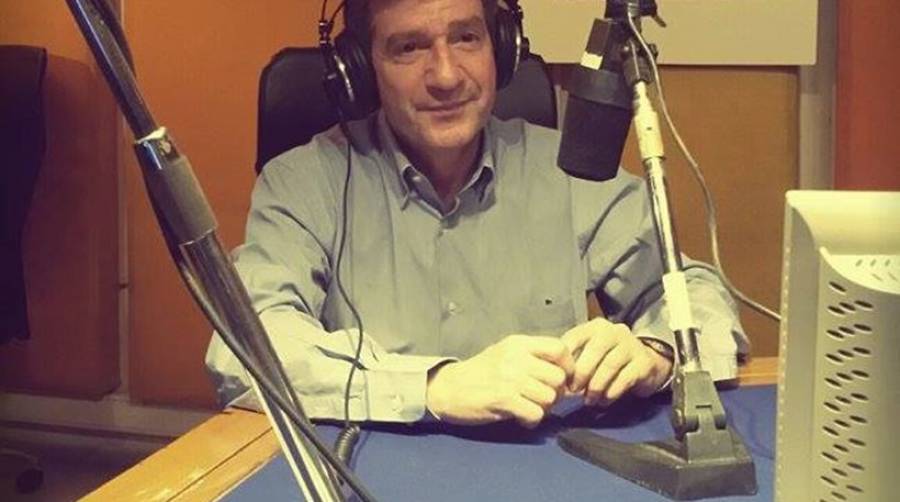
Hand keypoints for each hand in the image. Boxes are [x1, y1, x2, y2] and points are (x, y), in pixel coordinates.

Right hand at [426, 335, 574, 427]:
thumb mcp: (506, 353)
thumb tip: (564, 371)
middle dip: (556, 392)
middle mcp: (516, 357)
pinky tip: (521, 418)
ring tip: (529, 408)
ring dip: (543, 408)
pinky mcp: (503, 399)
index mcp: (518, 343)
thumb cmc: (480, 373)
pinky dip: (531, 420)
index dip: (568, 366)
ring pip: (549, 397)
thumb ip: (532, 357)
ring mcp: (510, 378)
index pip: (559, 348)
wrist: (447, 388)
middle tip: (542, 399)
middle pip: (558, 377)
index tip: (561, 379)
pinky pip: (535, 413)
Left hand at [561, 318, 672, 406]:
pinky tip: (604, 401)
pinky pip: (624, 378)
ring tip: (589, 400)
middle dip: (581, 373)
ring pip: (609, 365)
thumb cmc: (610, 360)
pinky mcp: (644, 362)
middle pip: (594, 350)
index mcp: (595, 327)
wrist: (647, 365)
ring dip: (596, 386)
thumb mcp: (591, 353)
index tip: (559, 377)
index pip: (574, 337)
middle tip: (573, 390)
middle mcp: (614, 331)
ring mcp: (631, 345)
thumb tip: (554, 377)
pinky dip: (611, 392)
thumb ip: (574, 360)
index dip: (565, 359)